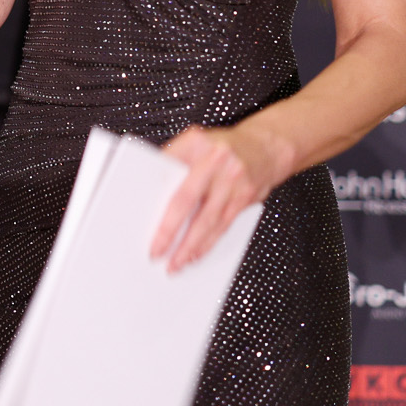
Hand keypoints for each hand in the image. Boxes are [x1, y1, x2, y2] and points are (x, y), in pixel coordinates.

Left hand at [149, 124, 290, 270]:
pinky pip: (223, 225)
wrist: (268, 145)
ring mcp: (233, 179)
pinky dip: (208, 243)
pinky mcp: (246, 196)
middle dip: (170, 230)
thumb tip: (150, 190)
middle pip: (186, 199)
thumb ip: (175, 161)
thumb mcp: (196, 143)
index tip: (138, 214)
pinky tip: (196, 254)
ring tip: (175, 262)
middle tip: (156, 251)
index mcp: (196, 143)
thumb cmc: (224, 147)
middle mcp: (216, 159)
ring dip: (190, 246)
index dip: (154, 192)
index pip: (167, 170)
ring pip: (207, 220)